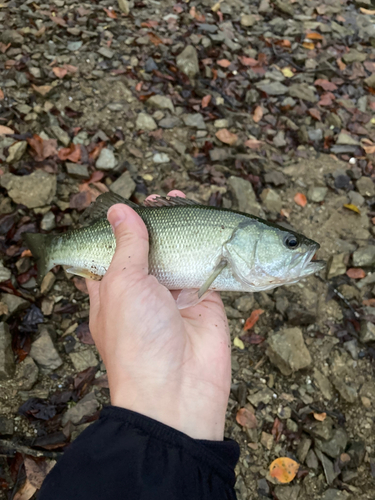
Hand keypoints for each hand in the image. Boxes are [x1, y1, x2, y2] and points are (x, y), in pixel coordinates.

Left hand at [86, 190, 230, 439]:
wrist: (177, 392)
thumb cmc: (137, 339)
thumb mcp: (122, 283)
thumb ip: (128, 244)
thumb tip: (120, 210)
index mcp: (111, 290)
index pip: (110, 252)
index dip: (118, 228)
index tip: (128, 205)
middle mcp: (142, 292)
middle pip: (148, 251)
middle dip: (155, 225)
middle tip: (164, 200)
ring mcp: (175, 297)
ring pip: (179, 256)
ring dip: (182, 232)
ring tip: (185, 202)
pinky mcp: (205, 301)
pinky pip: (209, 270)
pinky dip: (210, 250)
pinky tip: (211, 227)